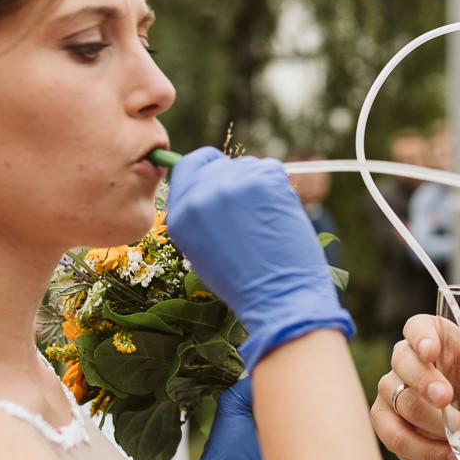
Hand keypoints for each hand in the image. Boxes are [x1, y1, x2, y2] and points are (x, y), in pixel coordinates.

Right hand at [166, 148, 352, 368]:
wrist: (278, 296)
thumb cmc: (243, 280)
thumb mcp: (200, 248)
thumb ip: (198, 212)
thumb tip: (210, 184)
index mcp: (181, 213)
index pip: (187, 165)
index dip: (205, 168)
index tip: (219, 176)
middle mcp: (202, 195)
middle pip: (217, 163)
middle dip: (233, 178)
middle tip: (250, 206)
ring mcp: (233, 185)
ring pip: (246, 165)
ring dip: (256, 183)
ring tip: (264, 218)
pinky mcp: (264, 181)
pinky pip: (270, 168)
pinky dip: (277, 186)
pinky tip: (278, 214)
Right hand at [370, 313, 459, 459]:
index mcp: (436, 338)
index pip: (418, 326)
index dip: (421, 335)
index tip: (431, 349)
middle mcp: (407, 359)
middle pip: (402, 360)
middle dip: (424, 380)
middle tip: (446, 399)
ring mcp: (391, 389)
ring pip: (400, 400)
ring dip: (430, 423)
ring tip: (459, 440)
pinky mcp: (385, 420)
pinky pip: (395, 435)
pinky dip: (422, 450)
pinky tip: (448, 455)